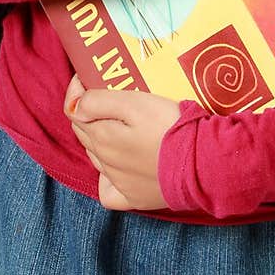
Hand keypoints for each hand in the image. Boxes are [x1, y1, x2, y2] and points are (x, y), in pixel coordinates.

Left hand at [64, 74, 180, 210]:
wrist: (201, 163)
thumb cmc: (169, 126)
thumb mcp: (134, 103)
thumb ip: (98, 102)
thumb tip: (73, 104)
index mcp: (102, 136)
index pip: (75, 111)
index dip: (78, 90)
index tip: (87, 75)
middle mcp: (105, 162)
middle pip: (84, 133)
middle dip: (88, 112)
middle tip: (107, 95)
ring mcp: (119, 182)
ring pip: (96, 157)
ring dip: (99, 139)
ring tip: (118, 124)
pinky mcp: (135, 198)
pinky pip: (109, 192)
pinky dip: (106, 179)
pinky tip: (117, 169)